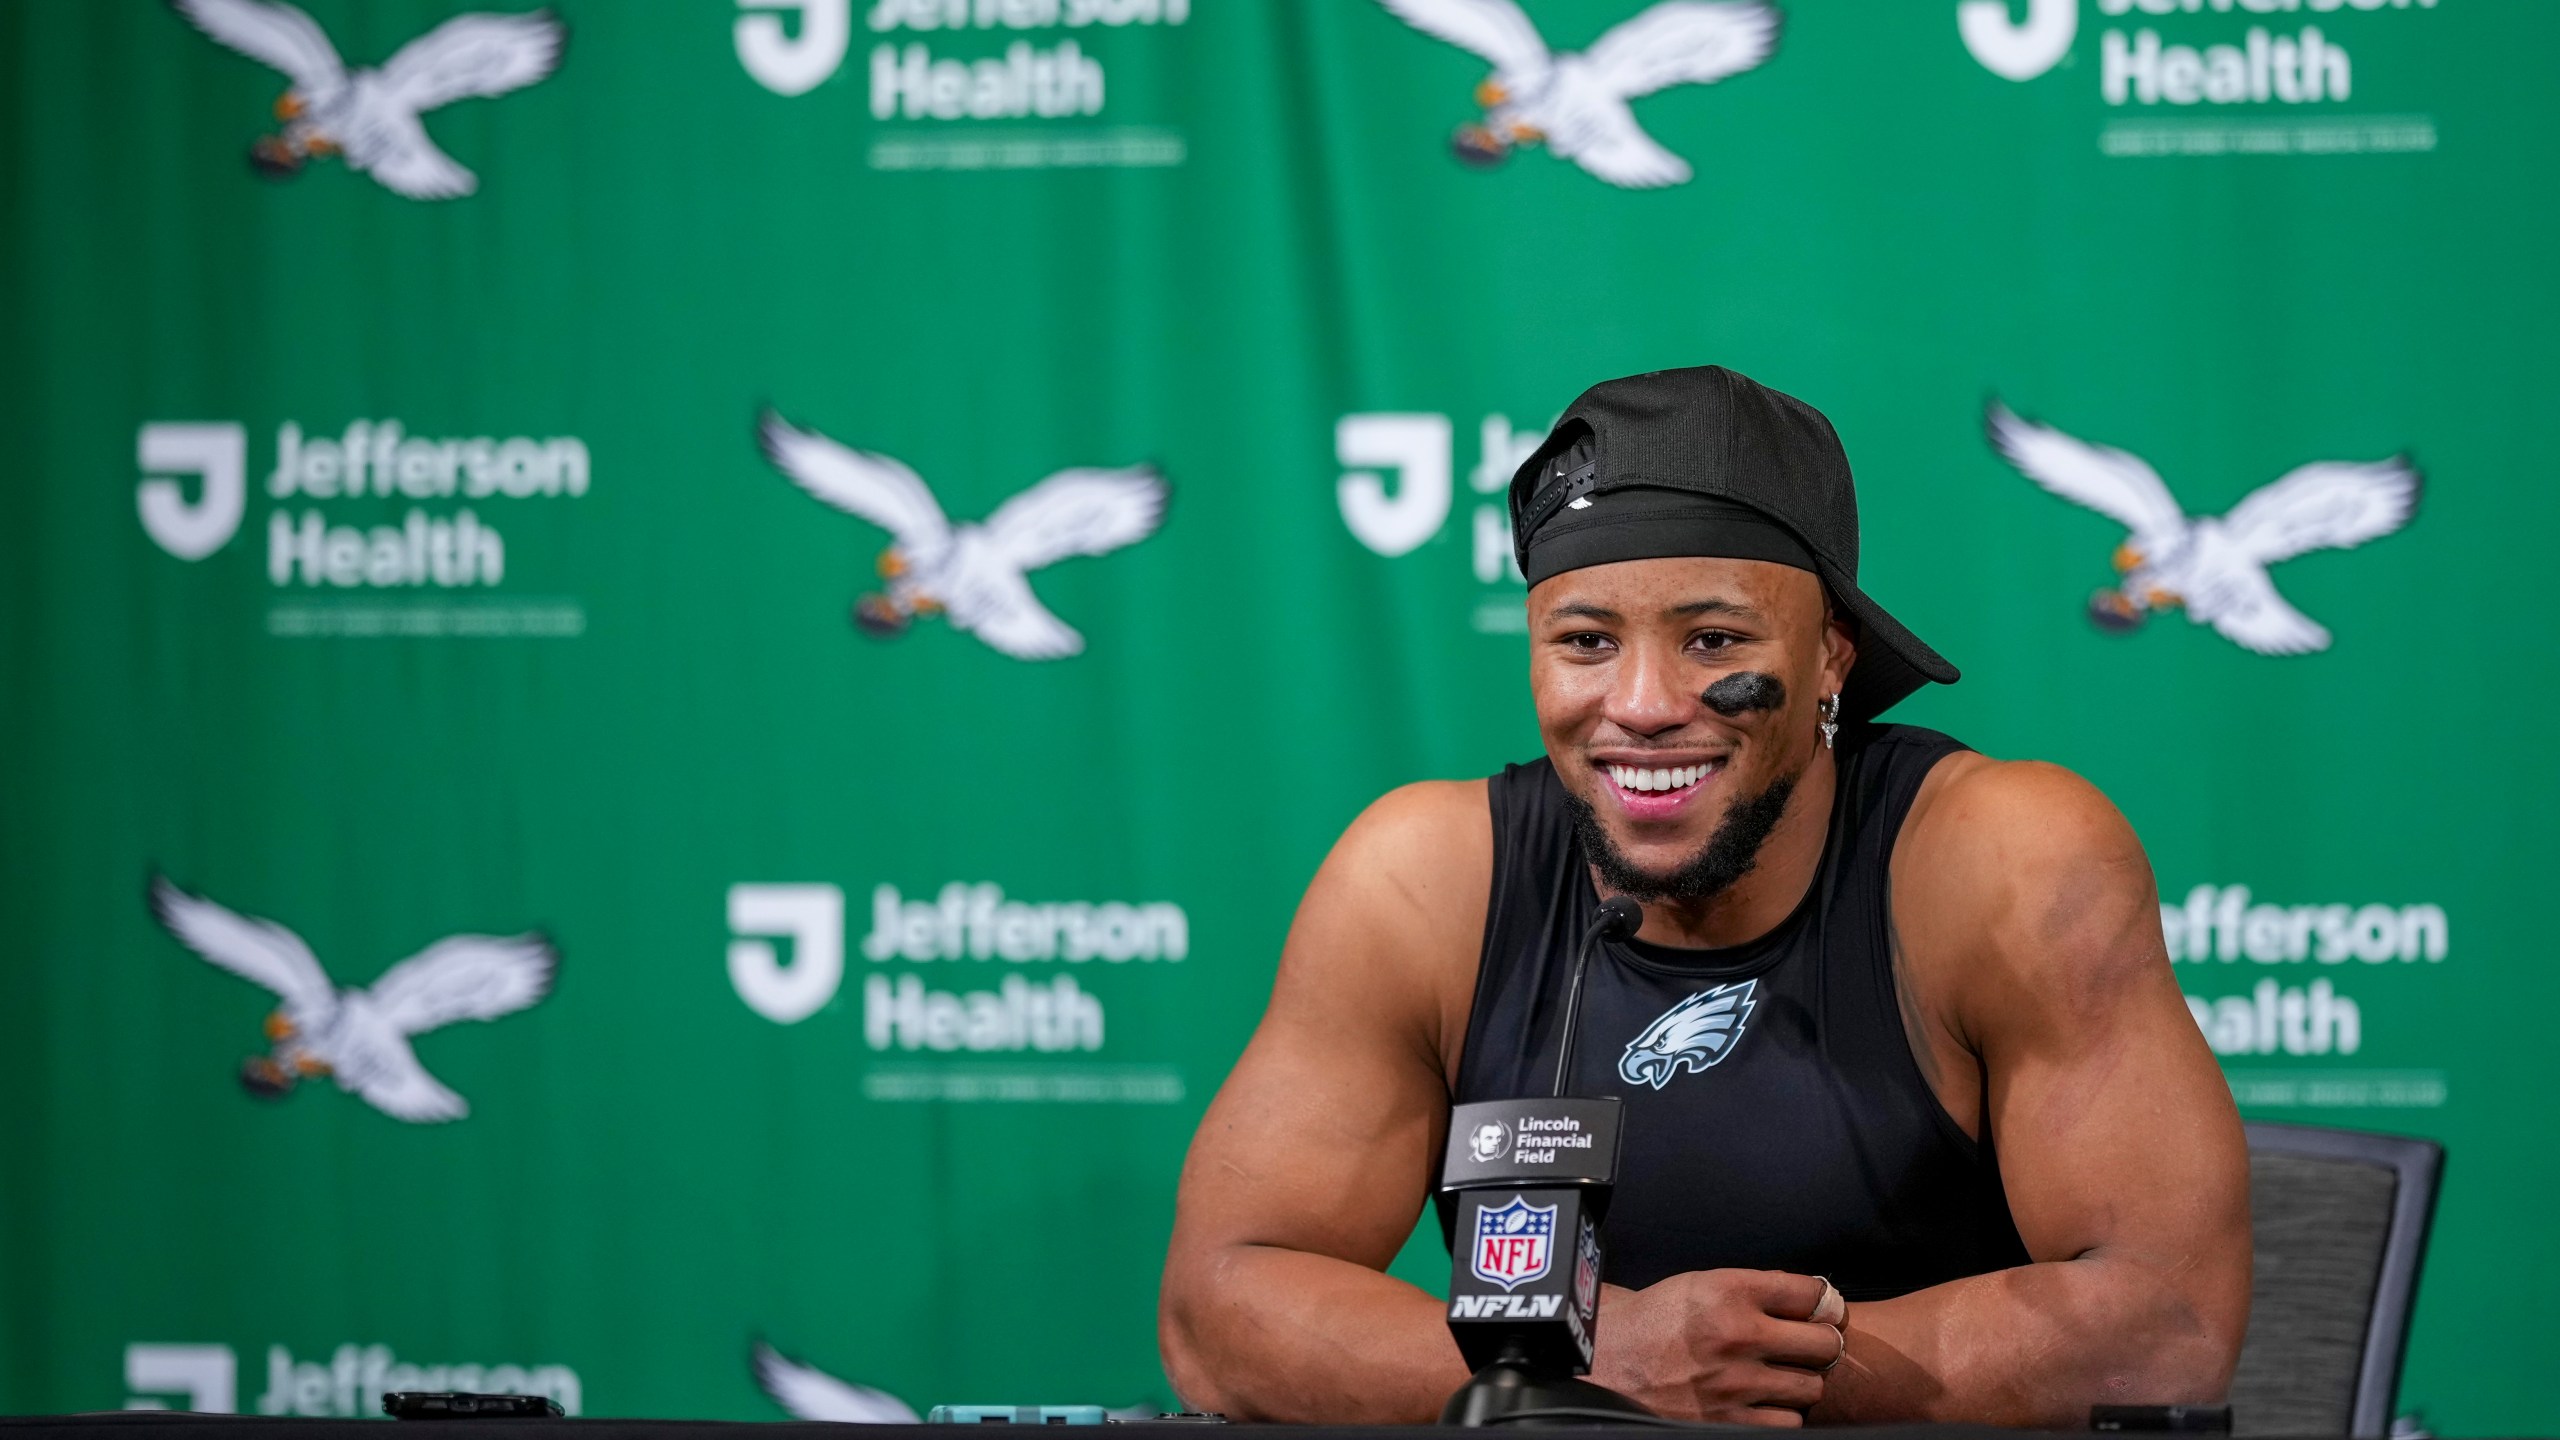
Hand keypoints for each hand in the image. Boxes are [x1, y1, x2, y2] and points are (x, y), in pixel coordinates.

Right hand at [1586, 1270, 1844, 1425]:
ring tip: (1778, 1374)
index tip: (1820, 1309)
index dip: (1822, 1302)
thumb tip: (1816, 1301)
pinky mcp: (1731, 1422)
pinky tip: (1762, 1400)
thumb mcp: (1700, 1284)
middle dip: (1819, 1342)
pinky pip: (1790, 1422)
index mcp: (1731, 1291)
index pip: (1813, 1293)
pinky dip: (1780, 1413)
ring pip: (1812, 1386)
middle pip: (1826, 1342)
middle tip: (1805, 1345)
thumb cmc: (1653, 1321)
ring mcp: (1737, 1383)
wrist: (1608, 1361)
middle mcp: (1739, 1334)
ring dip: (1800, 1381)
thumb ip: (1756, 1290)